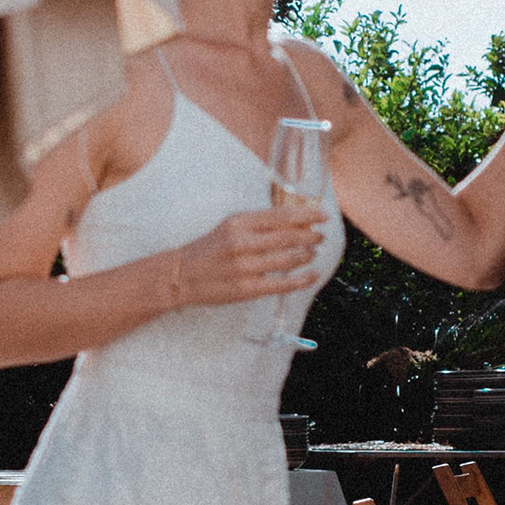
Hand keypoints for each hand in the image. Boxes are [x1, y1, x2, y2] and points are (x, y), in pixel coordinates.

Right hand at [166, 206, 325, 306]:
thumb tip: (294, 221)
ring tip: (314, 252)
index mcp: (239, 222)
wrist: (182, 275)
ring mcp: (245, 267)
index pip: (281, 216)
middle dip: (310, 236)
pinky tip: (312, 274)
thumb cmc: (210, 249)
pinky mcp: (247, 289)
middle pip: (288, 236)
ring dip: (307, 255)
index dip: (307, 216)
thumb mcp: (230, 226)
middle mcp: (242, 242)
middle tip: (320, 236)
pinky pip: (282, 284)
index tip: (322, 216)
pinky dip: (301, 279)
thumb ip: (259, 223)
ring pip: (288, 259)